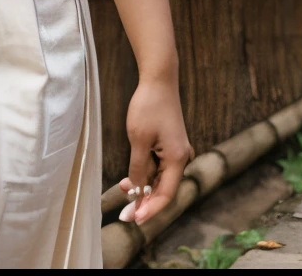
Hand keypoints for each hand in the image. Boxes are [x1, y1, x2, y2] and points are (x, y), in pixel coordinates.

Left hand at [117, 77, 191, 224]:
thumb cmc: (149, 108)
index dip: (151, 209)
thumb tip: (136, 190)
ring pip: (159, 180)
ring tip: (121, 191)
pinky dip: (144, 176)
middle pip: (164, 190)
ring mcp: (175, 152)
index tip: (135, 220)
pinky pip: (158, 168)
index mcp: (177, 159)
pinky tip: (129, 179)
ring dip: (142, 189)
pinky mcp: (168, 146)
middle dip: (144, 203)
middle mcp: (180, 157)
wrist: (159, 81)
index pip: (166, 194)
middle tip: (125, 215)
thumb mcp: (139, 141)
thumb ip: (138, 169)